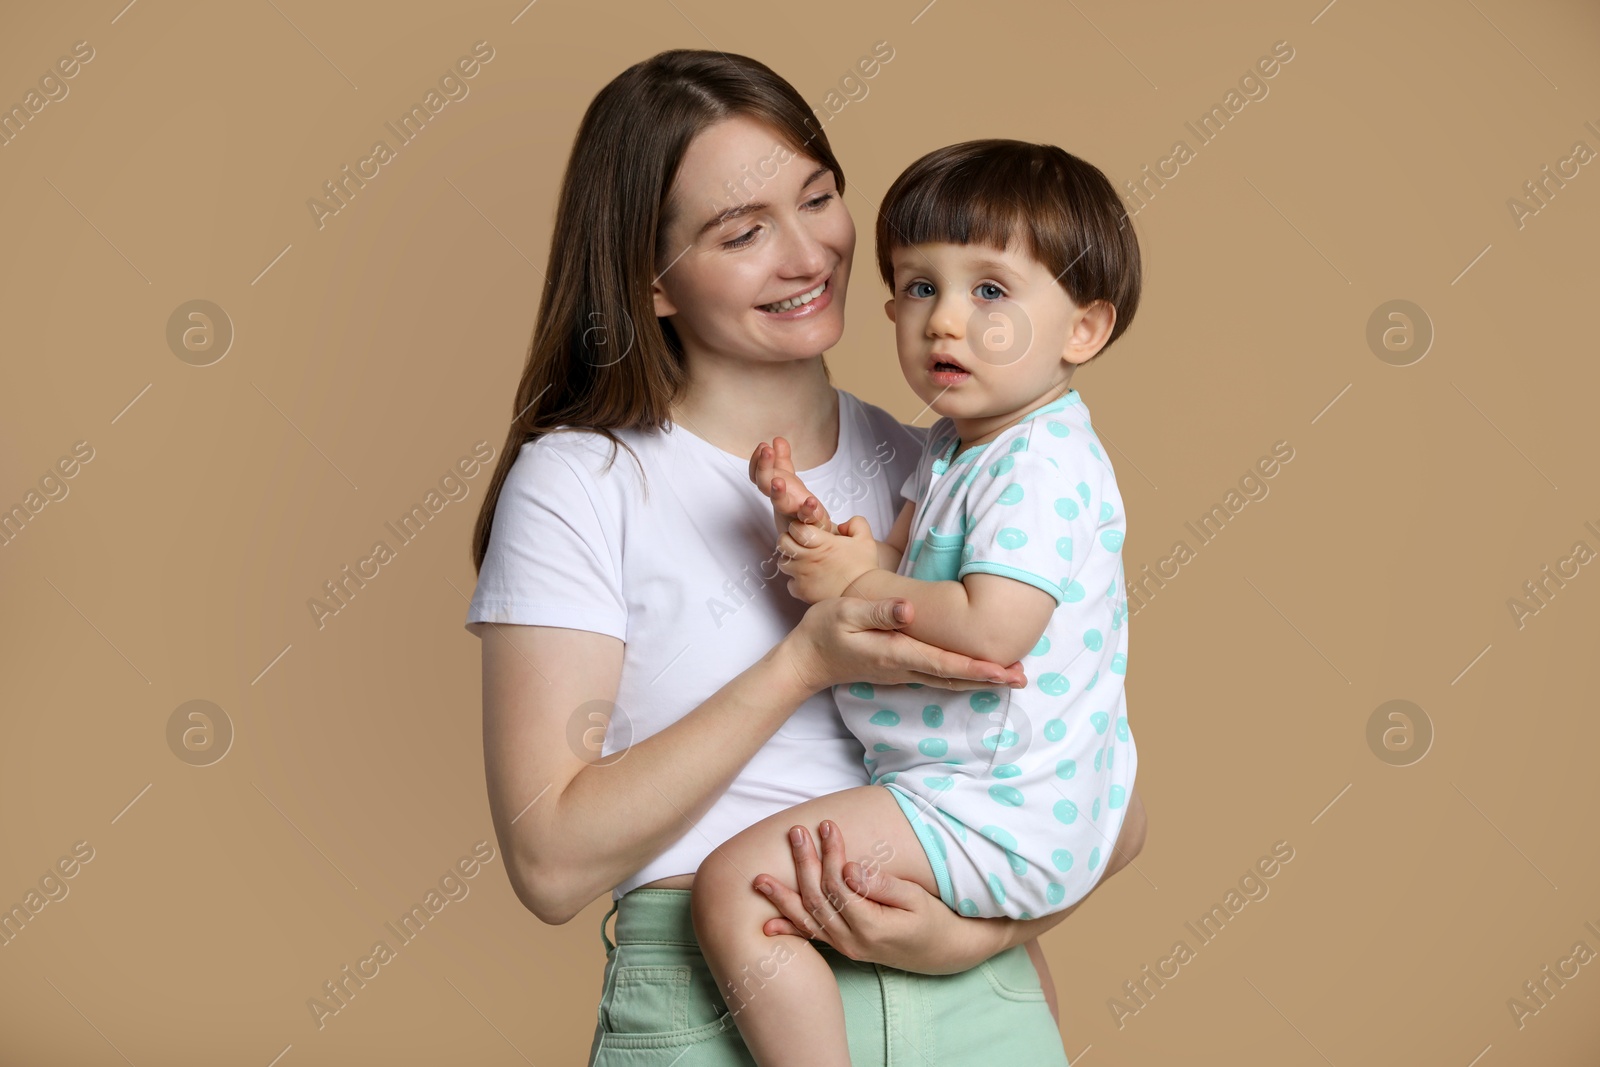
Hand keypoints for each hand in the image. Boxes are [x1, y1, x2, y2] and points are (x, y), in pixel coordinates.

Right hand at [749, 437, 834, 536]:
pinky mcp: (808, 521)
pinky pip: (806, 517)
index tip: (763, 446)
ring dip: (777, 492)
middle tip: (766, 451)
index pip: (758, 473)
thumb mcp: (789, 479)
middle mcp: (779, 499)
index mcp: (774, 487)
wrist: (810, 530)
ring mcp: (792, 511)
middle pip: (764, 484)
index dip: (757, 461)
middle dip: (763, 467)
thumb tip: (777, 440)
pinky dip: (808, 510)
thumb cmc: (795, 504)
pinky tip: (811, 501)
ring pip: (779, 503)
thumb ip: (782, 460)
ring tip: (778, 481)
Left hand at [751, 820, 1001, 974]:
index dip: (830, 854)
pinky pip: (812, 937)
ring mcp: (846, 947)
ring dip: (783, 898)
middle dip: (804, 864)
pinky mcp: (845, 948)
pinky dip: (790, 931)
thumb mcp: (916, 899)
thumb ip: (882, 885)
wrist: (944, 953)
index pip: (838, 885)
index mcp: (871, 926)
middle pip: (818, 898)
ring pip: (808, 919)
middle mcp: (852, 941)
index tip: (827, 826)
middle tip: (795, 833)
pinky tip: (767, 926)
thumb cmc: (933, 920)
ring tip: (759, 879)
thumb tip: (851, 868)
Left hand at [775, 515, 878, 602]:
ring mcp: (803, 575)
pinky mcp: (802, 591)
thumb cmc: (864, 567)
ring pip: (783, 563)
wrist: (864, 593)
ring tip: (804, 563)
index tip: (806, 532)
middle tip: (799, 545)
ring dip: (791, 561)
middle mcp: (808, 557)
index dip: (798, 528)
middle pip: (782, 542)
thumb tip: (841, 525)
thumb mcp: (865, 538)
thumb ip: (855, 523)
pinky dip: (796, 582)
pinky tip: (808, 580)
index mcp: (821, 542)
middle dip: (789, 541)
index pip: (795, 527)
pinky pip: (789, 584)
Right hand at [780, 596, 1026, 693]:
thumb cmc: (824, 630)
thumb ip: (878, 612)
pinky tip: (976, 672)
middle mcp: (904, 668)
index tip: (1004, 671)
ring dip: (980, 680)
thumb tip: (909, 610)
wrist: (806, 660)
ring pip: (948, 679)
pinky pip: (938, 676)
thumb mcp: (846, 612)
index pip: (944, 663)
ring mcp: (902, 673)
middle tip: (1023, 678)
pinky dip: (962, 675)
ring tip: (1010, 677)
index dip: (976, 667)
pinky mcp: (899, 670)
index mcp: (895, 653)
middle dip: (989, 679)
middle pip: (954, 677)